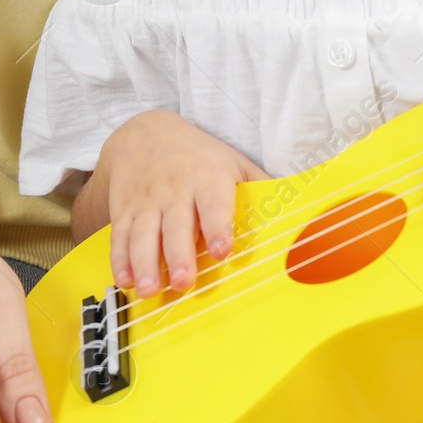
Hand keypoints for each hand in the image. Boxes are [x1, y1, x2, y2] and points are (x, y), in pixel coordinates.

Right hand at [90, 109, 268, 295]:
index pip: (214, 205)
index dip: (218, 228)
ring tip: (149, 289)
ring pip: (143, 235)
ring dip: (144, 264)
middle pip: (176, 226)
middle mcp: (175, 191)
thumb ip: (262, 188)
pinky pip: (120, 237)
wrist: (144, 132)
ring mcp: (147, 202)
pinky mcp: (124, 211)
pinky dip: (119, 260)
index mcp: (208, 179)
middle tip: (184, 282)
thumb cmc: (199, 156)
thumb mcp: (234, 162)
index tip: (223, 250)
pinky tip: (124, 281)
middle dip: (179, 255)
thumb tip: (303, 212)